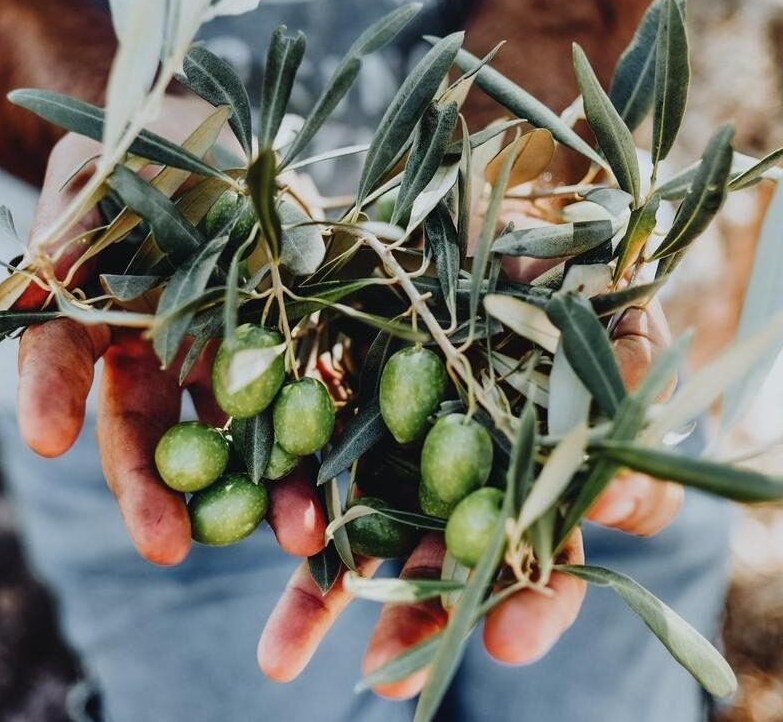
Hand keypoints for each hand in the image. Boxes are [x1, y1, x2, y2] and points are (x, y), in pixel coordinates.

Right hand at [15, 97, 327, 564]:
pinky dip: (333, 433)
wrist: (212, 147)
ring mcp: (238, 361)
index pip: (69, 372)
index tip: (43, 438)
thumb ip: (67, 237)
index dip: (53, 403)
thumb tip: (29, 287)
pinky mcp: (299, 346)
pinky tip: (352, 472)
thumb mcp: (94, 187)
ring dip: (272, 490)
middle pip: (164, 440)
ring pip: (250, 438)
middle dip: (164, 496)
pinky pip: (315, 395)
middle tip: (168, 549)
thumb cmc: (139, 164)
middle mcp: (171, 363)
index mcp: (109, 333)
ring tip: (297, 537)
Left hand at [258, 220, 682, 694]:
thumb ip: (631, 412)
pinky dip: (285, 494)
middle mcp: (464, 475)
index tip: (502, 641)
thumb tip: (619, 495)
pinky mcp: (343, 406)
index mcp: (535, 475)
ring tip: (280, 659)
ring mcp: (398, 445)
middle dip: (414, 620)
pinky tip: (266, 528)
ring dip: (323, 592)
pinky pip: (309, 458)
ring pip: (362, 526)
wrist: (501, 221)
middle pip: (441, 564)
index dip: (529, 605)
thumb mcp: (619, 330)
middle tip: (386, 680)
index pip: (541, 559)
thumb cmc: (577, 277)